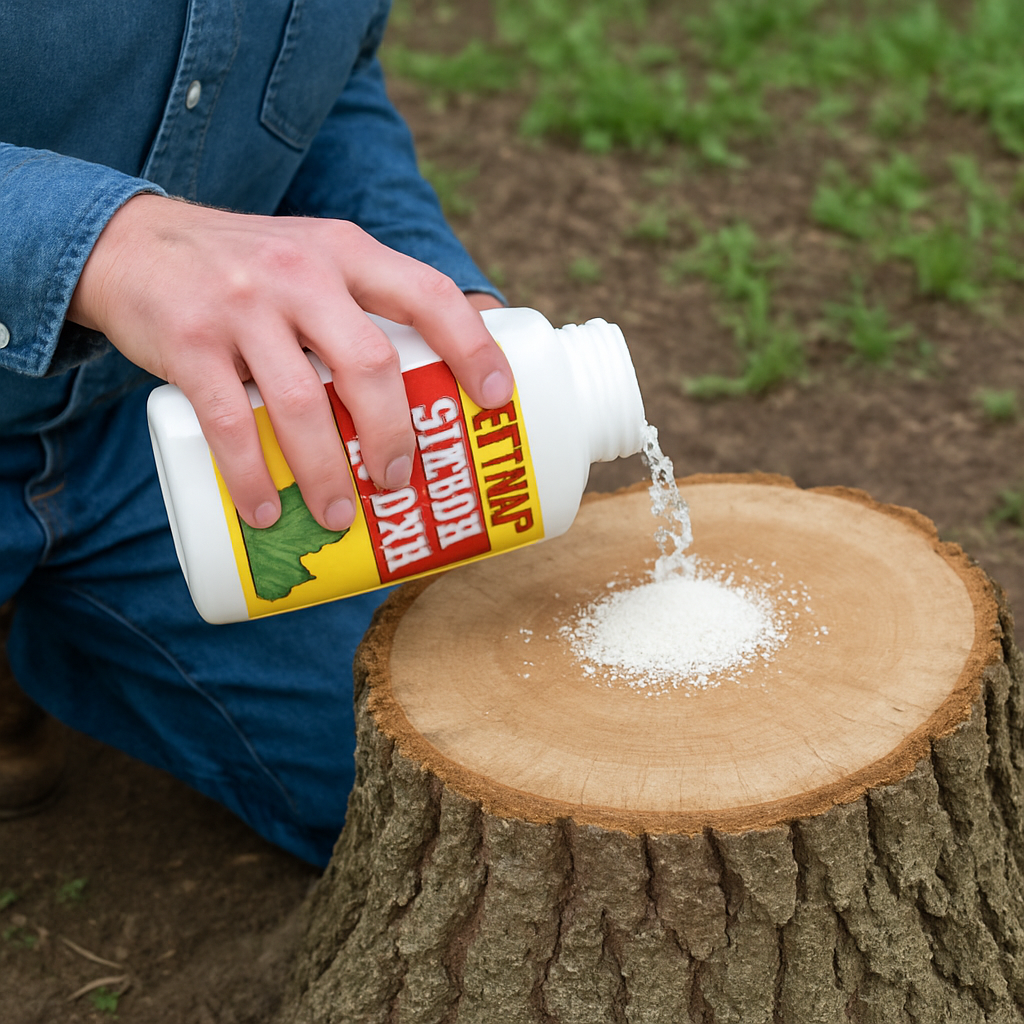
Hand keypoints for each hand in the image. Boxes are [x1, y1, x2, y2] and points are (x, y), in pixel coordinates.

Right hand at [68, 194, 513, 530]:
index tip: (498, 399)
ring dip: (327, 472)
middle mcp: (302, 274)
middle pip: (371, 364)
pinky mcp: (189, 343)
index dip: (472, 347)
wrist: (133, 245)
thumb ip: (368, 302)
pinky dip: (251, 476)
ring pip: (302, 403)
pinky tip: (265, 512)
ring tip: (339, 515)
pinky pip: (228, 423)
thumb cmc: (249, 272)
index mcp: (346, 253)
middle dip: (394, 435)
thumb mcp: (316, 260)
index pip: (427, 293)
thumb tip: (449, 370)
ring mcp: (243, 307)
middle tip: (398, 482)